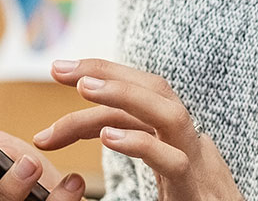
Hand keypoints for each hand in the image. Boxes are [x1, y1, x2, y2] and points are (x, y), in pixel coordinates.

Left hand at [31, 59, 242, 200]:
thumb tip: (99, 125)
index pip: (142, 91)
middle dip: (108, 71)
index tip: (60, 69)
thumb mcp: (162, 168)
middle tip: (59, 69)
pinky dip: (141, 145)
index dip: (103, 74)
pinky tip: (109, 138)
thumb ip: (137, 143)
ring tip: (85, 87)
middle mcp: (188, 141)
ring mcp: (198, 164)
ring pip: (171, 115)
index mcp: (177, 134)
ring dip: (126, 95)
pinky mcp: (196, 192)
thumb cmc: (192, 200)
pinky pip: (174, 163)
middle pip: (156, 89)